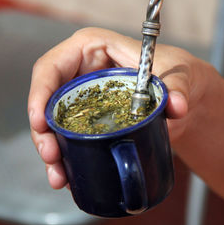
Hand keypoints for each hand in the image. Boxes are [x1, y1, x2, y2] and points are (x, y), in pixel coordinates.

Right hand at [28, 27, 205, 188]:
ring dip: (52, 150)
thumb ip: (177, 87)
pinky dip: (67, 157)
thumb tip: (176, 106)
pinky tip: (68, 176)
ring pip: (54, 123)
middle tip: (51, 156)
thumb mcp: (179, 74)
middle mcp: (81, 72)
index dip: (39, 93)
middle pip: (47, 99)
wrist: (184, 95)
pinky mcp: (90, 119)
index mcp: (92, 48)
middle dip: (43, 131)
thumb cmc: (176, 72)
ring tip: (59, 176)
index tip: (40, 123)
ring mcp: (84, 97)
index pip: (52, 66)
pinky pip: (70, 136)